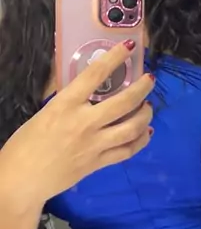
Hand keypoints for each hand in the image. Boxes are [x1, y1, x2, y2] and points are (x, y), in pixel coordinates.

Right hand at [1, 41, 153, 207]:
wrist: (21, 180)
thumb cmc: (25, 144)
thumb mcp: (45, 113)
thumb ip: (69, 102)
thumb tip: (88, 92)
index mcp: (65, 105)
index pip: (95, 75)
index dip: (115, 58)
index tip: (128, 48)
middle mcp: (84, 122)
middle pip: (124, 102)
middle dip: (142, 88)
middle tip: (149, 80)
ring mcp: (94, 145)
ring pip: (132, 127)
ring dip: (146, 114)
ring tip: (148, 106)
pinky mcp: (98, 164)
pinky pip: (128, 151)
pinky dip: (141, 140)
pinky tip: (146, 132)